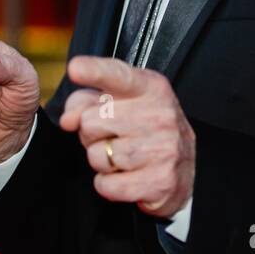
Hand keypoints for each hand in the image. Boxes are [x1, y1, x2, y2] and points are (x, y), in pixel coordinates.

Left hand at [57, 55, 194, 218]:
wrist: (185, 168)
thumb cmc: (146, 129)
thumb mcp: (121, 103)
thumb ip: (87, 101)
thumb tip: (69, 119)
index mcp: (150, 88)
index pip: (117, 76)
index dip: (93, 71)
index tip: (75, 68)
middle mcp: (161, 114)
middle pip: (91, 122)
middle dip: (91, 134)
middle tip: (112, 136)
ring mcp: (164, 149)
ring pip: (97, 156)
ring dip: (101, 161)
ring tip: (121, 157)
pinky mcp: (161, 182)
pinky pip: (106, 185)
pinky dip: (108, 185)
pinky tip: (126, 176)